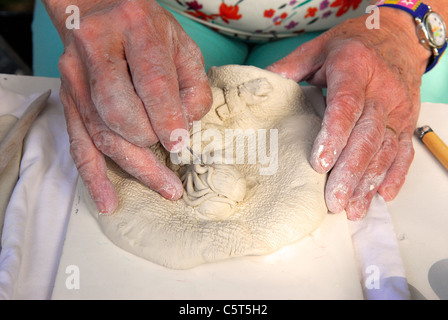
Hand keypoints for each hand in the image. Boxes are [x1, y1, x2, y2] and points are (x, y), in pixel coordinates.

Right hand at [48, 0, 211, 213]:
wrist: (98, 10)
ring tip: (163, 188)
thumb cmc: (147, 30)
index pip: (151, 81)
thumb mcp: (182, 45)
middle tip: (174, 162)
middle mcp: (97, 49)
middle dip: (149, 144)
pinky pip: (78, 143)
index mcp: (134, 27)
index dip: (167, 117)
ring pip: (101, 133)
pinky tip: (107, 200)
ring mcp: (76, 76)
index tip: (180, 144)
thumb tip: (187, 127)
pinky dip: (93, 175)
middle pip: (119, 111)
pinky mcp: (68, 99)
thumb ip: (193, 84)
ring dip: (134, 167)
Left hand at [267, 8, 430, 219]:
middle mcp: (381, 91)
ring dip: (369, 182)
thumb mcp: (317, 49)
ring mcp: (397, 109)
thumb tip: (257, 92)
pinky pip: (403, 151)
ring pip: (385, 150)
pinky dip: (394, 175)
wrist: (397, 36)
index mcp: (355, 69)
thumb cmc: (353, 45)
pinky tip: (381, 196)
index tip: (318, 163)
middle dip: (349, 172)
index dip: (333, 135)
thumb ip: (289, 69)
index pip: (346, 105)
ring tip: (352, 208)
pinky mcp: (406, 122)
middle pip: (367, 136)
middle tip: (332, 201)